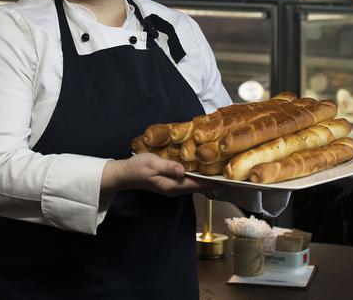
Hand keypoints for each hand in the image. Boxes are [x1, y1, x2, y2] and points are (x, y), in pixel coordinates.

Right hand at [100, 153, 217, 196]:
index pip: (198, 185)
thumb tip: (183, 170)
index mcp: (173, 185)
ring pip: (194, 183)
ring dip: (205, 177)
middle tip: (228, 170)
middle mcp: (175, 189)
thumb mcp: (152, 163)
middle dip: (212, 180)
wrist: (124, 174)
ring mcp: (173, 187)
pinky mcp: (170, 182)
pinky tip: (200, 166)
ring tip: (218, 167)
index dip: (212, 181)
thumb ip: (168, 167)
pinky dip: (196, 175)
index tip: (227, 177)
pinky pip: (187, 180)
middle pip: (199, 186)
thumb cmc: (137, 168)